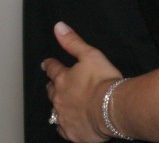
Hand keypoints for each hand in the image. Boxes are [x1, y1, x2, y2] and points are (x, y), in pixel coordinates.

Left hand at [43, 22, 123, 142]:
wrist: (111, 108)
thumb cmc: (103, 82)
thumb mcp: (90, 55)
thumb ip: (73, 42)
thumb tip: (59, 27)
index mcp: (63, 79)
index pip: (52, 69)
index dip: (50, 65)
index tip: (46, 63)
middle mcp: (59, 98)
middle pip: (51, 91)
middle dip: (52, 86)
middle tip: (53, 84)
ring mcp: (64, 116)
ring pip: (55, 111)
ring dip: (58, 106)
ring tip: (61, 105)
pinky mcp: (72, 131)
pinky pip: (63, 129)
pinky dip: (64, 125)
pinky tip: (67, 124)